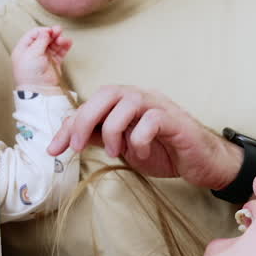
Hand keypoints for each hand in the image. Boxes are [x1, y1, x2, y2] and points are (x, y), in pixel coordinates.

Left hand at [11, 25, 71, 88]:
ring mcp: (44, 58)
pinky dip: (64, 47)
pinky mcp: (53, 63)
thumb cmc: (29, 73)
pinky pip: (60, 52)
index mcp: (23, 49)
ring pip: (53, 44)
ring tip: (63, 40)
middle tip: (58, 31)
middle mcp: (33, 53)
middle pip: (44, 38)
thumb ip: (40, 40)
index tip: (49, 31)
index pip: (33, 35)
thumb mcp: (32, 53)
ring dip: (59, 40)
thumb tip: (46, 31)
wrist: (38, 90)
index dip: (42, 31)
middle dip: (52, 34)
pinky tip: (68, 42)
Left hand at [46, 85, 242, 189]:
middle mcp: (141, 98)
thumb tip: (70, 137)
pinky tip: (142, 152)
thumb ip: (100, 137)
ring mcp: (160, 106)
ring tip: (116, 152)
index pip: (92, 103)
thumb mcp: (124, 147)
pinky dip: (140, 138)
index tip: (53, 150)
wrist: (202, 162)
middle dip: (85, 119)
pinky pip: (152, 119)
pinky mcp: (176, 120)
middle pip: (106, 93)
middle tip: (78, 147)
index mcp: (126, 103)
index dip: (69, 125)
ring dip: (113, 129)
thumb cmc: (165, 151)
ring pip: (128, 101)